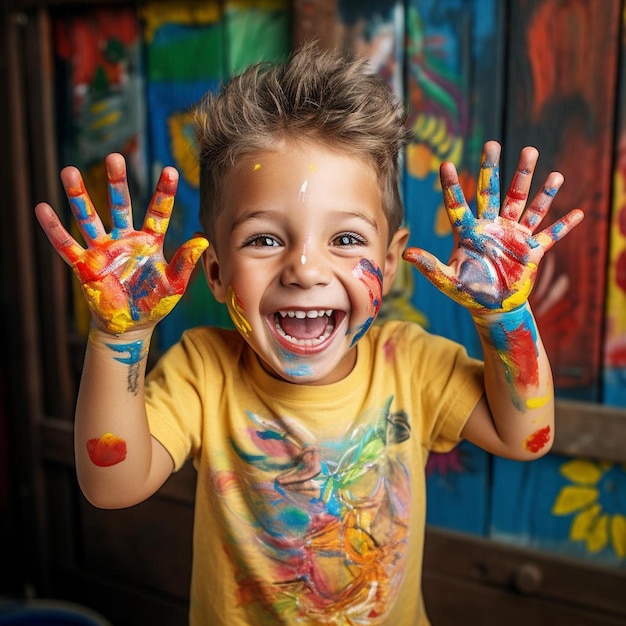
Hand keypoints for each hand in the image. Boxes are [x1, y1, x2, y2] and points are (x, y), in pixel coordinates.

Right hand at [35, 153, 208, 333]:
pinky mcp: (85, 265)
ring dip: (79, 197)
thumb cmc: (155, 303)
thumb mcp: (174, 284)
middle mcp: (125, 240)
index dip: (164, 192)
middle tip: (114, 157)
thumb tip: (203, 238)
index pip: (157, 212)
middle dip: (117, 182)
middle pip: (120, 205)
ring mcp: (103, 250)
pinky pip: (65, 245)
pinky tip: (42, 208)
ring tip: (68, 172)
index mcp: (149, 242)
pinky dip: (53, 229)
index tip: (171, 170)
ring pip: (89, 218)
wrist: (131, 326)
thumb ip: (186, 262)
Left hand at [402, 141, 583, 313]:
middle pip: (494, 193)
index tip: (444, 164)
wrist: (492, 306)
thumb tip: (407, 255)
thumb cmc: (467, 293)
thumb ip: (430, 267)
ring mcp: (513, 236)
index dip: (451, 186)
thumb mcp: (447, 281)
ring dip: (531, 184)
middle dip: (493, 169)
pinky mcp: (532, 250)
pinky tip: (578, 213)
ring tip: (535, 157)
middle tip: (492, 144)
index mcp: (469, 233)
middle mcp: (492, 228)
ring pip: (524, 205)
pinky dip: (564, 226)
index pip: (458, 205)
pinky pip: (551, 235)